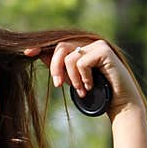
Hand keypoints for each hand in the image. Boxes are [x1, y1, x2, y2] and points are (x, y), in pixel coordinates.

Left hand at [23, 39, 142, 118]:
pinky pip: (81, 62)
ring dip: (72, 78)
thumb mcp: (75, 81)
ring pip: (70, 56)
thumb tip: (41, 55)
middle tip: (57, 85)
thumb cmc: (98, 94)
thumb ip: (62, 68)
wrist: (120, 104)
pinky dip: (83, 77)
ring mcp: (97, 45)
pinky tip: (90, 85)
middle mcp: (89, 43)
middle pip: (61, 47)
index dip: (42, 47)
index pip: (58, 44)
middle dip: (55, 67)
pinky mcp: (104, 50)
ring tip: (81, 90)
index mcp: (82, 48)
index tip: (27, 53)